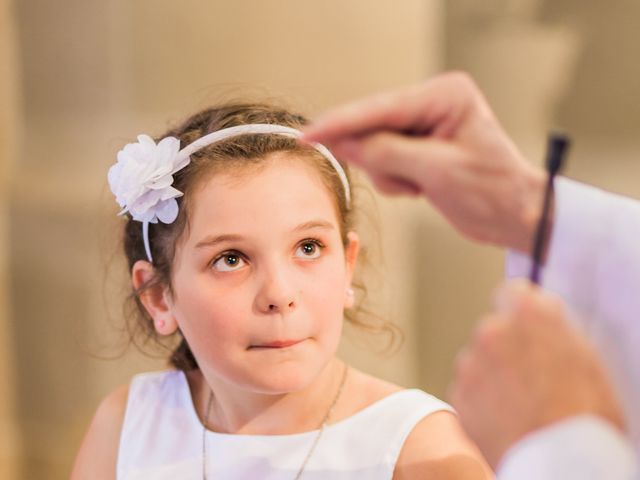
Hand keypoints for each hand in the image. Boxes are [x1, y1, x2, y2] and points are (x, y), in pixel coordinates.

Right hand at [304, 71, 545, 252]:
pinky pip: (385, 160)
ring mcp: (424, 126)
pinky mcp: (419, 146)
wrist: (515, 216)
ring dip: (390, 174)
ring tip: (421, 187)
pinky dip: (395, 180)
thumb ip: (386, 153)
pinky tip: (421, 189)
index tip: (309, 134)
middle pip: (374, 125)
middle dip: (377, 158)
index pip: (381, 108)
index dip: (341, 123)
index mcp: (445, 95)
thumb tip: (345, 142)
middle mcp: (433, 104)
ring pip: (376, 146)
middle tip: (401, 180)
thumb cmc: (492, 191)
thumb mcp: (437, 171)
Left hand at [449, 280, 624, 468]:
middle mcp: (492, 331)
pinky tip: (506, 416)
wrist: (559, 462)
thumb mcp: (584, 357)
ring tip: (521, 402)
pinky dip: (482, 398)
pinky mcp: (459, 394)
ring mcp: (471, 363)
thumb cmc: (583, 414)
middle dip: (507, 345)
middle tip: (530, 374)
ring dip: (492, 373)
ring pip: (479, 359)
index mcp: (527, 314)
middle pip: (494, 328)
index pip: (512, 291)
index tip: (525, 322)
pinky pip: (469, 387)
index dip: (521, 309)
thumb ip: (553, 326)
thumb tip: (539, 312)